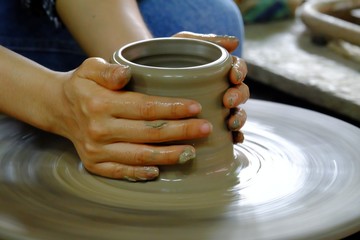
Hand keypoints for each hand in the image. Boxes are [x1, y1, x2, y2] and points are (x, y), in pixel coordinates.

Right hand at [55, 58, 212, 180]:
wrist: (58, 109)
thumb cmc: (82, 86)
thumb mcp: (90, 68)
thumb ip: (108, 70)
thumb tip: (125, 74)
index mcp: (100, 104)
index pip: (144, 108)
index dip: (172, 108)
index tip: (196, 107)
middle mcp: (98, 129)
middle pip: (148, 133)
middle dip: (181, 131)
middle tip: (205, 129)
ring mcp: (96, 150)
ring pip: (140, 155)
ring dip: (169, 155)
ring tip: (192, 151)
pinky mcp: (94, 164)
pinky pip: (122, 171)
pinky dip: (142, 172)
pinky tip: (160, 169)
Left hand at [173, 32, 248, 142]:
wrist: (142, 79)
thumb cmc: (164, 57)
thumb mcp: (182, 43)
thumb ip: (206, 40)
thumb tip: (235, 42)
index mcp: (219, 70)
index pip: (238, 68)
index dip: (240, 72)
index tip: (233, 77)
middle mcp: (222, 89)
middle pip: (241, 92)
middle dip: (239, 97)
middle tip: (227, 101)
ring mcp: (217, 109)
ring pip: (237, 113)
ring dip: (240, 118)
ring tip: (231, 123)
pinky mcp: (210, 126)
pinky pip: (228, 134)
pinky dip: (235, 136)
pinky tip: (234, 140)